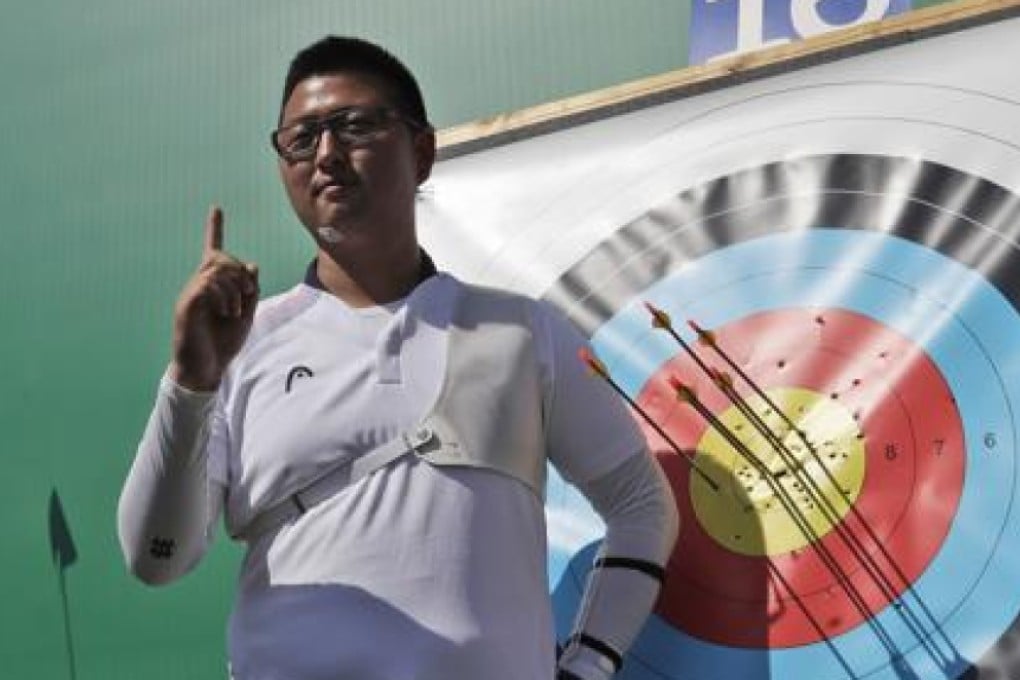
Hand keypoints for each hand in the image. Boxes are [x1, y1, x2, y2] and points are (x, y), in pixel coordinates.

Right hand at [169, 206, 258, 391]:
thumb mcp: (247, 313)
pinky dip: (224, 296)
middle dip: (240, 272)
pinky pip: (207, 284)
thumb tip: (252, 264)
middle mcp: (199, 285)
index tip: (216, 208)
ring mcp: (191, 293)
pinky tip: (228, 312)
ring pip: (216, 269)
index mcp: (214, 286)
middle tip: (248, 295)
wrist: (207, 368)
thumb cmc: (224, 342)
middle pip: (221, 258)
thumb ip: (251, 290)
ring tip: (235, 310)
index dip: (214, 229)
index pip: (212, 250)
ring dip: (234, 287)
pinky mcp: (187, 304)